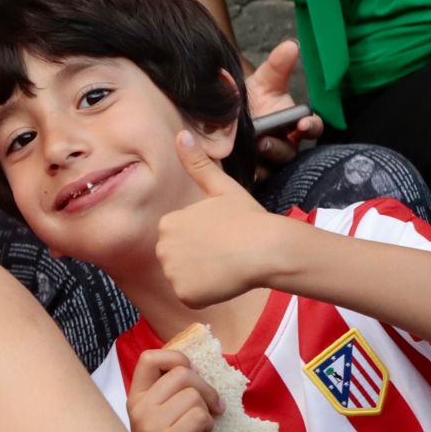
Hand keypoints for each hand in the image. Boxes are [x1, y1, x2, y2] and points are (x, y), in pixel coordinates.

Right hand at [126, 348, 221, 431]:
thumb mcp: (164, 418)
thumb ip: (171, 393)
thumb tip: (198, 366)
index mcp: (134, 399)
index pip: (150, 358)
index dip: (177, 358)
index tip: (192, 376)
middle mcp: (137, 409)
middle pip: (182, 373)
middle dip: (206, 389)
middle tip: (211, 409)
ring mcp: (149, 426)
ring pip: (194, 396)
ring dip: (207, 413)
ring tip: (198, 431)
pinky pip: (200, 416)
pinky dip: (209, 427)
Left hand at [155, 132, 289, 307]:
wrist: (267, 248)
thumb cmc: (248, 218)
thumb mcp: (221, 187)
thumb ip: (197, 164)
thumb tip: (181, 134)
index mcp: (169, 222)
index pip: (179, 239)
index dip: (202, 240)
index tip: (221, 236)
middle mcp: (163, 247)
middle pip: (177, 260)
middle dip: (198, 259)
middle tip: (225, 252)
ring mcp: (172, 272)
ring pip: (184, 279)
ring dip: (202, 278)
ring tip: (226, 266)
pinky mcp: (184, 293)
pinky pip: (191, 297)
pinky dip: (205, 294)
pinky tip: (224, 281)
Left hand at [243, 40, 323, 172]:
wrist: (223, 117)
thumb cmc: (251, 99)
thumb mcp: (263, 81)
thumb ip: (278, 66)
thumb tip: (291, 45)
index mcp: (294, 124)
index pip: (313, 127)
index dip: (310, 126)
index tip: (303, 123)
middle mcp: (286, 144)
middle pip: (290, 151)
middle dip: (279, 146)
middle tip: (266, 141)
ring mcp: (270, 161)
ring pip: (273, 166)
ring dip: (263, 161)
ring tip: (249, 151)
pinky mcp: (254, 172)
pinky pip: (256, 177)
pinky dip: (250, 174)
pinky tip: (241, 169)